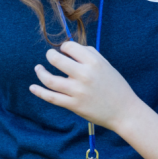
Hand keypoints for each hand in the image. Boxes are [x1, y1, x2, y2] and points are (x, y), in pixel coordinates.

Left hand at [28, 42, 142, 130]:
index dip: (64, 47)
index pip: (70, 47)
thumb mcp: (106, 65)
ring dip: (40, 72)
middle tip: (49, 56)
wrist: (125, 111)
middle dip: (50, 55)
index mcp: (94, 62)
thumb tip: (70, 48)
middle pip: (57, 60)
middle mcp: (84, 75)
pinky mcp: (73, 105)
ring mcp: (77, 91)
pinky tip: (32, 87)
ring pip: (50, 80)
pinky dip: (39, 92)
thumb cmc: (116, 86)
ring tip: (38, 68)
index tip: (64, 50)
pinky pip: (51, 98)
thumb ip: (90, 54)